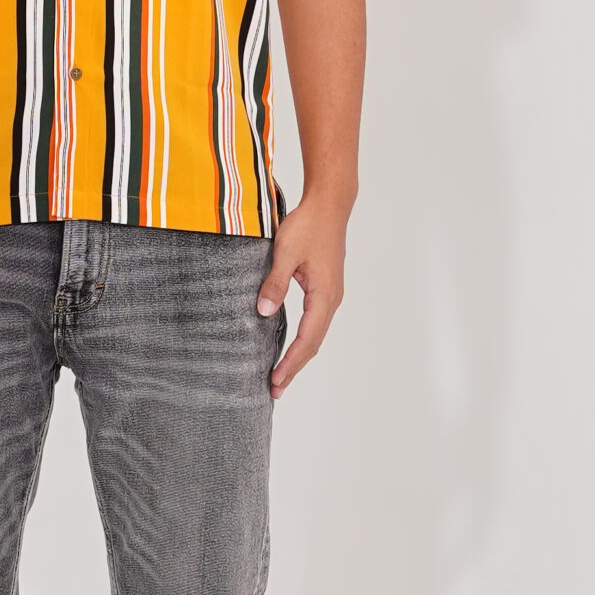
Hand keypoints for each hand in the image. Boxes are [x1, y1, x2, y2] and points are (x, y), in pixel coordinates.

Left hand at [256, 193, 349, 399]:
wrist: (329, 205)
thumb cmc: (308, 225)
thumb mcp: (285, 252)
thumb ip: (275, 283)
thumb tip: (263, 312)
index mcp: (324, 295)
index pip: (307, 339)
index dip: (291, 362)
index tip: (275, 381)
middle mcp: (331, 299)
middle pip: (314, 343)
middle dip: (294, 367)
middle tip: (275, 389)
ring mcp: (330, 295)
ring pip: (315, 334)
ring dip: (299, 355)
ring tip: (281, 375)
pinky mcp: (325, 288)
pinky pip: (315, 322)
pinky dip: (303, 339)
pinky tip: (291, 346)